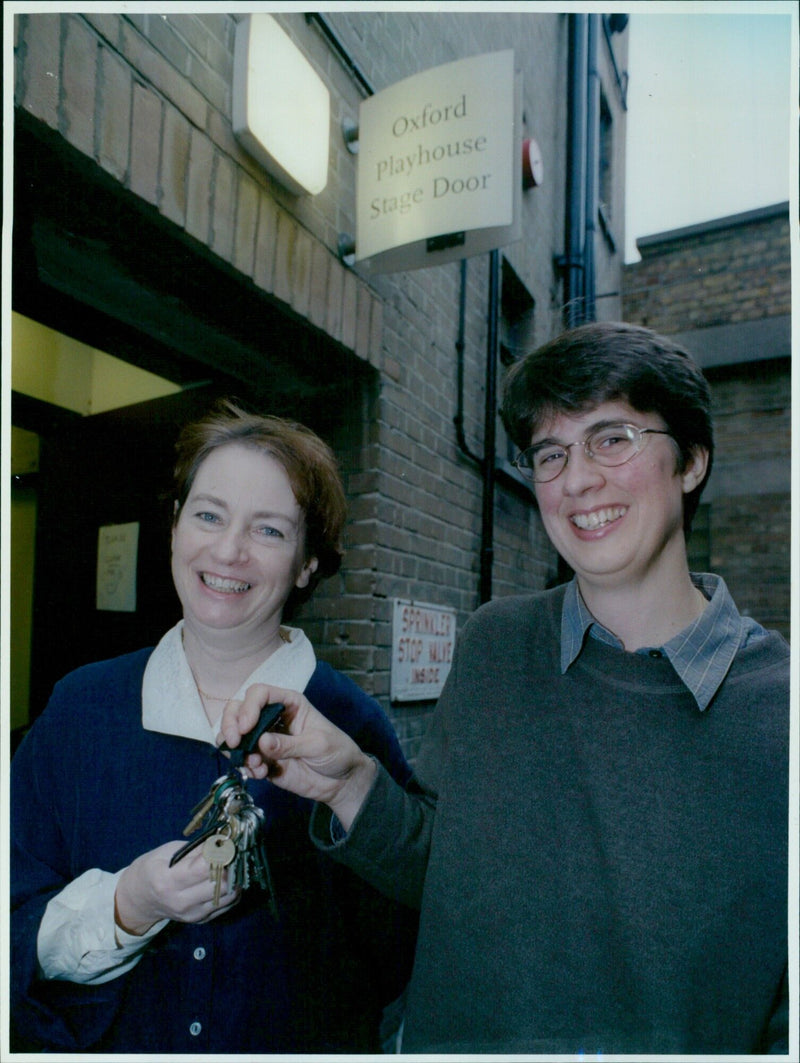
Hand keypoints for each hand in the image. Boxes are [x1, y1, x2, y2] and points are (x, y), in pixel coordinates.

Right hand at [114, 840, 239, 935]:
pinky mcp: (200, 920)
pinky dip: (232, 891)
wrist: (141, 898)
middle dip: (230, 867)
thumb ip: (196, 849)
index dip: (219, 854)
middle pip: (221, 885)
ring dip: (235, 879)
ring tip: (231, 865)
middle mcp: (181, 902)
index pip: (204, 869)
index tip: (225, 845)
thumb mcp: (168, 851)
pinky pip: (226, 905)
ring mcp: (192, 914)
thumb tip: (222, 843)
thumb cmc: (153, 868)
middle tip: (232, 854)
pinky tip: (228, 879)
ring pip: (228, 896)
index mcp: (168, 881)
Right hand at [219, 684, 376, 830]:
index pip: (259, 694)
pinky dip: (246, 767)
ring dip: (237, 749)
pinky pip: (244, 760)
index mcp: (289, 704)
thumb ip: (289, 744)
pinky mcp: (263, 761)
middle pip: (239, 709)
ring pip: (235, 735)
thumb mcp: (318, 744)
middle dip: (230, 724)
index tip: (245, 728)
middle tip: (233, 743)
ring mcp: (265, 740)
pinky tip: (260, 774)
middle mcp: (273, 718)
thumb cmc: (336, 752)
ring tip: (253, 764)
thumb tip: (261, 742)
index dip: (248, 707)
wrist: (342, 782)